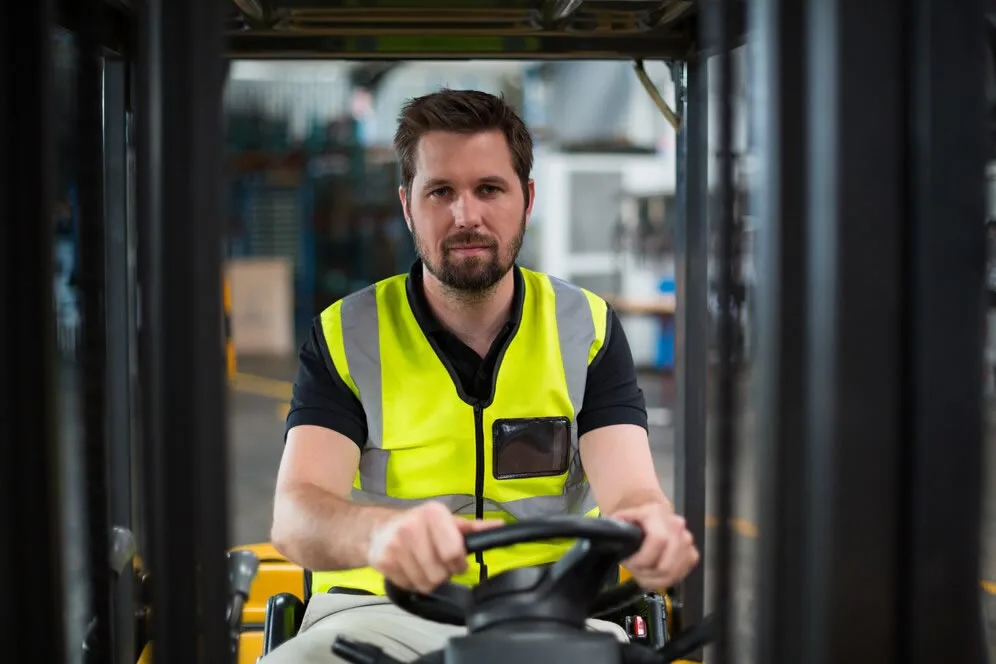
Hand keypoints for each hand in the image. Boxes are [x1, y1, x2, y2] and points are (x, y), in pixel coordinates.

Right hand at [366, 501, 502, 593]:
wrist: (379, 528)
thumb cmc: (420, 524)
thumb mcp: (447, 521)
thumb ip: (473, 528)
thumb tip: (500, 526)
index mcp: (433, 513)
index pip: (453, 552)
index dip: (459, 564)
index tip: (457, 562)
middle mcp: (412, 527)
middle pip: (440, 574)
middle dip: (443, 574)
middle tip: (438, 563)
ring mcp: (395, 545)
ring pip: (425, 584)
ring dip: (429, 581)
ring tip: (424, 566)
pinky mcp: (383, 561)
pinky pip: (409, 586)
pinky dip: (412, 583)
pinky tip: (410, 568)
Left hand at [611, 502, 698, 590]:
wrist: (648, 516)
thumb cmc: (632, 521)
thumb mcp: (618, 519)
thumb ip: (615, 528)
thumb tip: (615, 538)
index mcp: (656, 513)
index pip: (659, 540)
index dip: (643, 559)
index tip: (630, 564)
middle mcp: (676, 525)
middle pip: (667, 564)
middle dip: (647, 573)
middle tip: (635, 570)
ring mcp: (686, 540)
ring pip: (673, 573)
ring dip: (654, 579)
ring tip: (642, 573)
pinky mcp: (692, 554)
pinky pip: (679, 576)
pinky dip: (663, 581)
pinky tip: (652, 575)